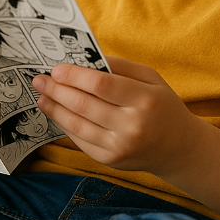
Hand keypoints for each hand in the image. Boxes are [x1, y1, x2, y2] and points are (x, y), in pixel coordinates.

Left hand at [32, 56, 201, 173]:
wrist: (180, 148)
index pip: (101, 85)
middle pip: (84, 105)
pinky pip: (81, 141)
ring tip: (42, 97)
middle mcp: (132, 126)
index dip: (74, 76)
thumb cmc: (162, 106)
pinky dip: (65, 125)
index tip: (56, 69)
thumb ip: (120, 66)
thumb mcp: (151, 78)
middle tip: (39, 80)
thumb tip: (85, 59)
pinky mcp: (111, 161)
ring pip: (77, 125)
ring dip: (55, 109)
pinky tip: (57, 113)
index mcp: (144, 99)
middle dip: (56, 90)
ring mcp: (120, 146)